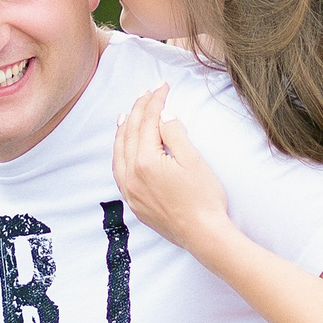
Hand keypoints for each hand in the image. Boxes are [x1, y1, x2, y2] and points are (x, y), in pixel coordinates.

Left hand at [113, 86, 230, 254]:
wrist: (204, 235)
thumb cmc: (204, 199)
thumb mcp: (193, 160)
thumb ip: (174, 134)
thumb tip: (163, 115)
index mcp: (146, 162)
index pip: (148, 122)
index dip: (155, 101)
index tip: (162, 86)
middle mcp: (131, 176)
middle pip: (130, 134)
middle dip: (138, 110)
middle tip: (146, 92)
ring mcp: (130, 191)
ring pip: (119, 152)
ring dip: (124, 130)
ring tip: (128, 113)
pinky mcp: (134, 203)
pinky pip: (119, 171)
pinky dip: (120, 153)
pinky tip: (124, 148)